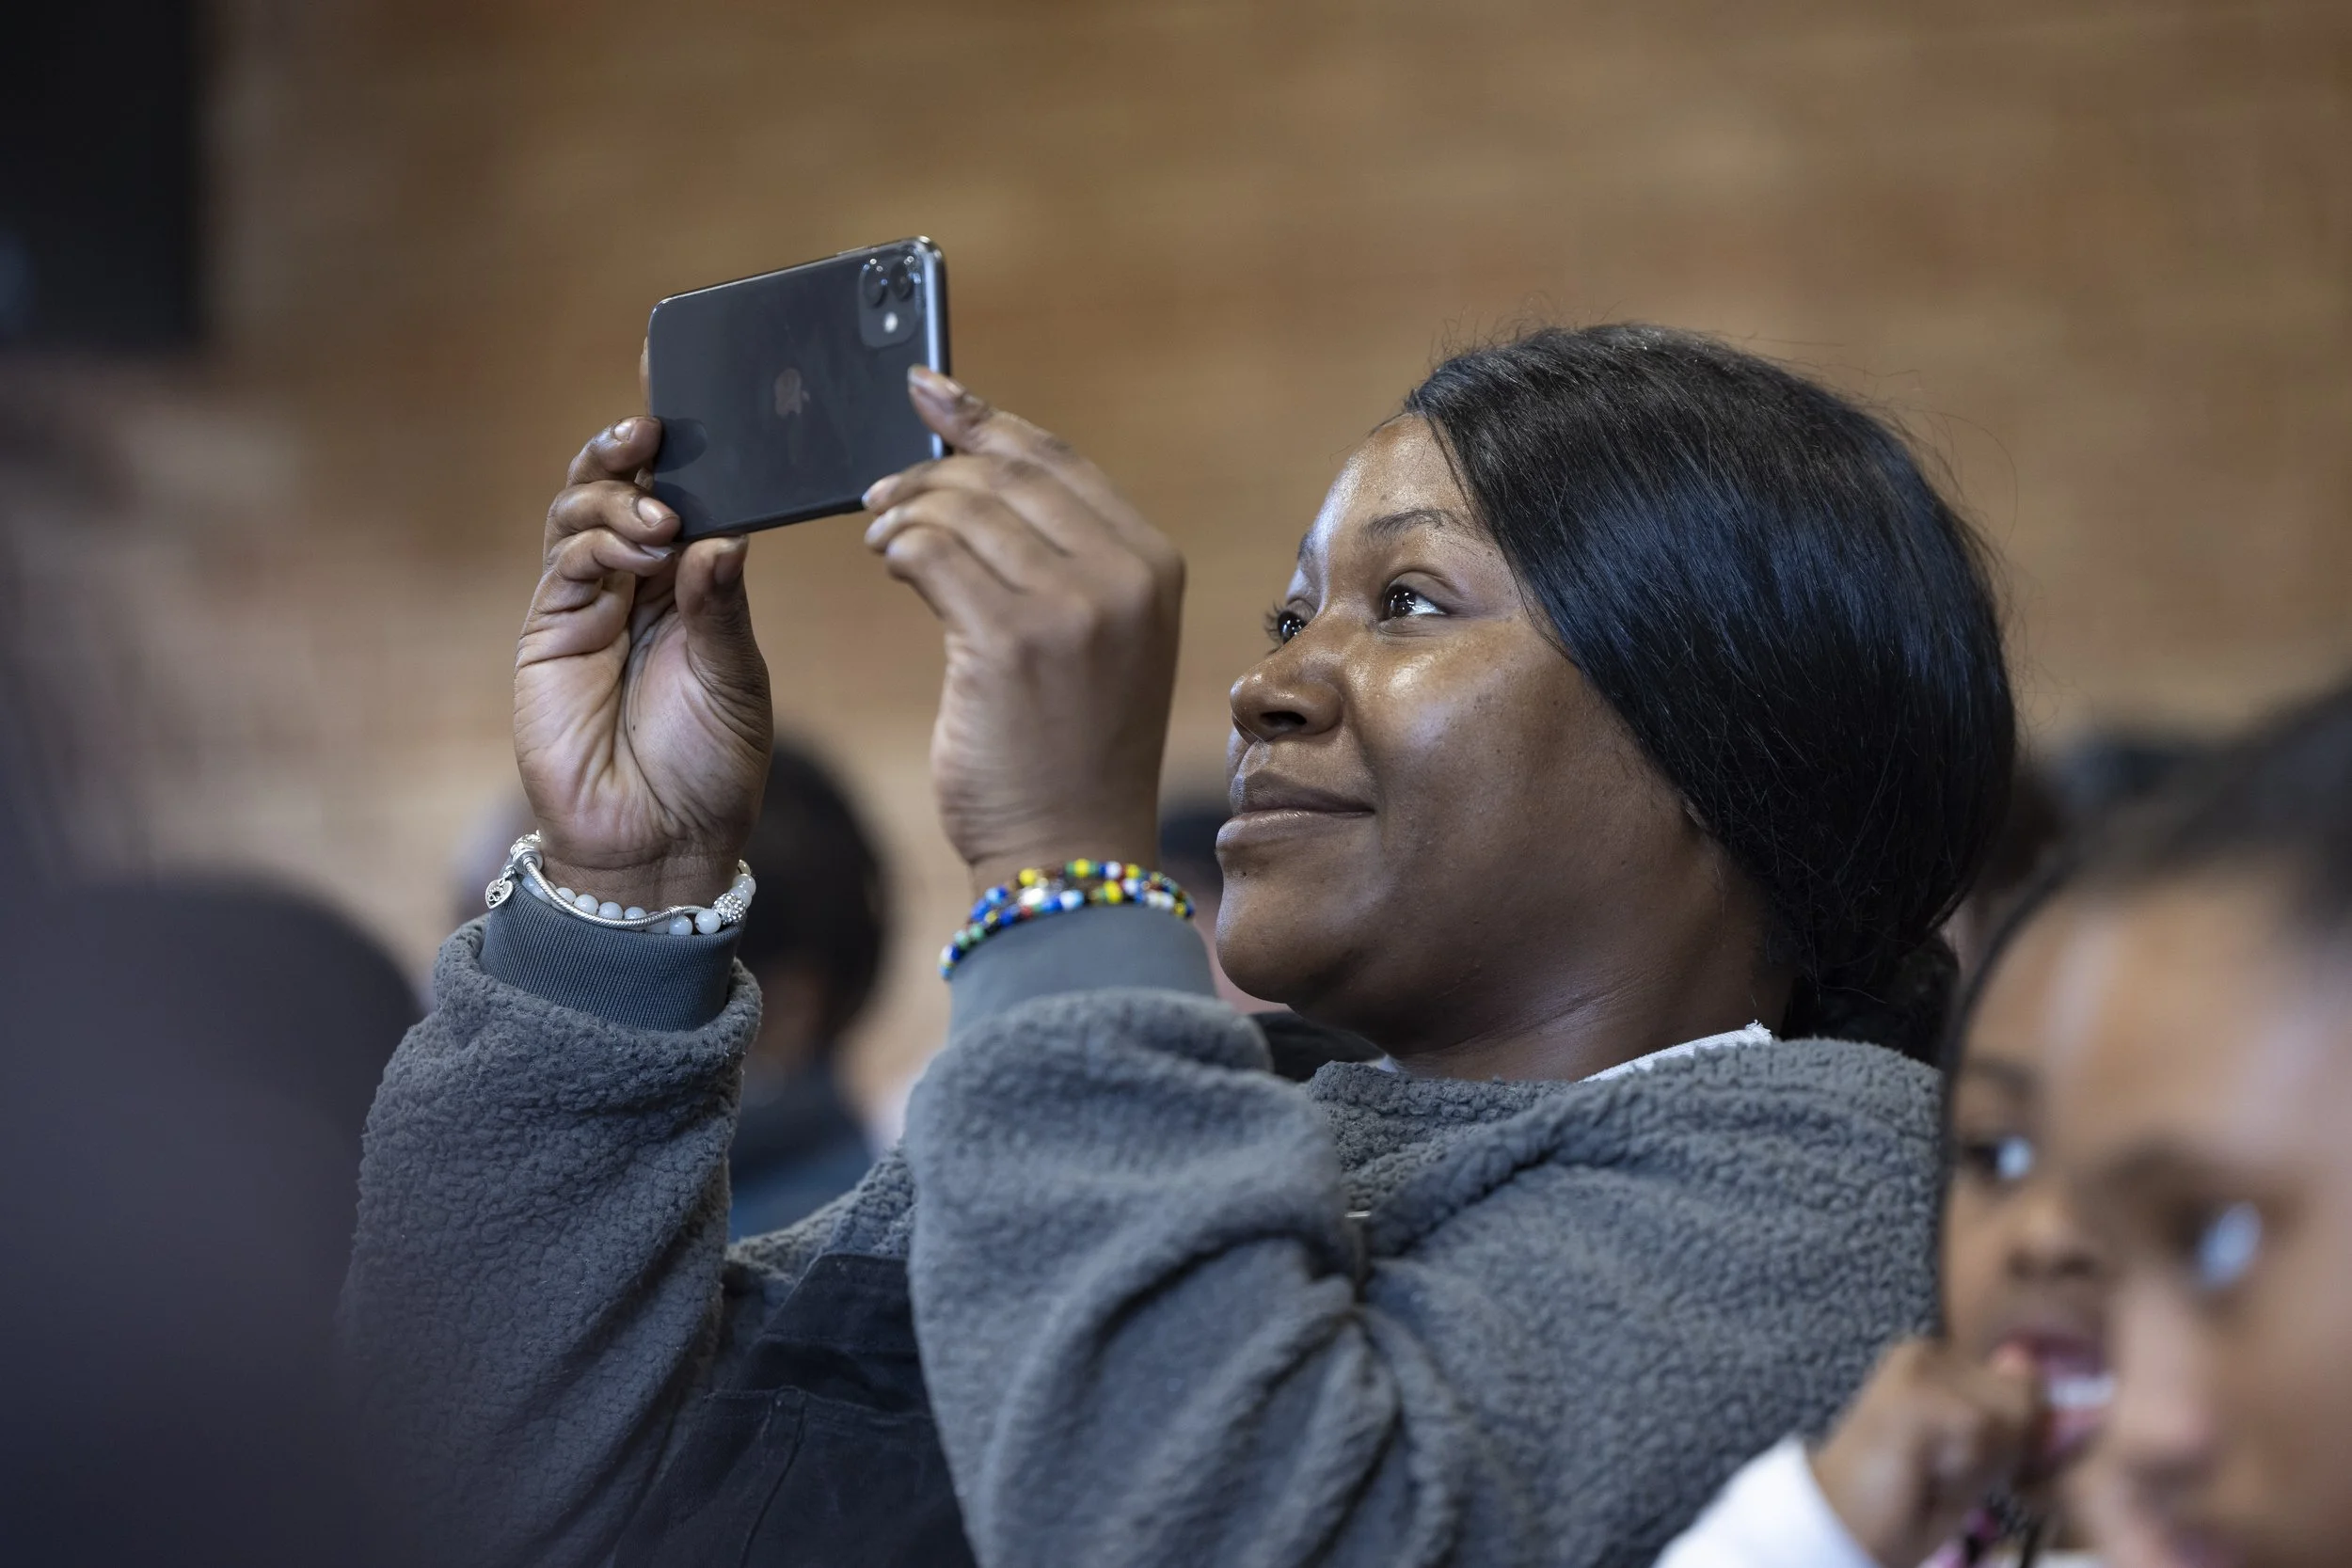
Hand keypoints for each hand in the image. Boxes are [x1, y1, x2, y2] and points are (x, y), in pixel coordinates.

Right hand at [514, 415, 772, 911]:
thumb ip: (724, 606)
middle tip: (657, 436)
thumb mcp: (737, 679)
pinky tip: (637, 553)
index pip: (682, 501)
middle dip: (630, 454)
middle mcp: (637, 586)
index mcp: (692, 587)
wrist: (660, 844)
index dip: (680, 456)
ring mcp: (587, 606)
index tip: (689, 409)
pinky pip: (563, 565)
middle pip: (618, 491)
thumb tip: (723, 535)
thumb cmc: (711, 767)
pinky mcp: (549, 633)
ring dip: (616, 498)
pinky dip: (597, 544)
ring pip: (580, 515)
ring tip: (660, 518)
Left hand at [863, 367, 1183, 894]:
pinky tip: (888, 561)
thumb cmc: (1070, 755)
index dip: (986, 418)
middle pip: (1006, 472)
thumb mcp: (1098, 644)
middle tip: (881, 491)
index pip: (1058, 459)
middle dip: (931, 468)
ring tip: (882, 539)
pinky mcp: (1011, 641)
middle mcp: (1124, 576)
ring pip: (963, 506)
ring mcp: (1073, 607)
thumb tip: (974, 480)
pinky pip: (932, 552)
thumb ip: (1062, 563)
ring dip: (905, 511)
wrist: (1073, 855)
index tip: (929, 390)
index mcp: (1153, 565)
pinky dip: (898, 545)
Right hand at [1810, 1339, 2043, 1567]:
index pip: (2029, 1391)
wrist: (1840, 1523)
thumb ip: (2017, 1421)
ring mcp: (1918, 1369)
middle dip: (2001, 1453)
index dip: (2013, 1443)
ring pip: (2008, 1419)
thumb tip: (2051, 1389)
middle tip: (1943, 1471)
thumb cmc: (1908, 1498)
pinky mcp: (1912, 1395)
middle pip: (2024, 1402)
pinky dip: (1964, 1470)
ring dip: (1981, 1466)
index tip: (1957, 1462)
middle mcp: (1929, 1351)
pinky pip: (1981, 1434)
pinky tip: (1925, 1475)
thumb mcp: (1979, 1457)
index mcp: (1944, 1361)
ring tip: (1933, 1474)